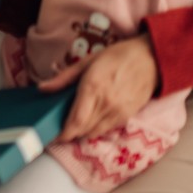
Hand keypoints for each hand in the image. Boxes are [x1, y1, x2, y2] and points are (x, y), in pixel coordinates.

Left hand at [40, 34, 158, 141]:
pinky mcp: (129, 115)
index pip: (76, 120)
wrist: (151, 59)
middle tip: (60, 132)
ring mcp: (119, 111)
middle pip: (85, 129)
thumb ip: (63, 78)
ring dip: (83, 133)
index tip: (55, 136)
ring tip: (74, 129)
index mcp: (93, 87)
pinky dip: (97, 129)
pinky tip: (91, 123)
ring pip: (96, 132)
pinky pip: (109, 129)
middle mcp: (106, 103)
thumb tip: (42, 88)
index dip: (65, 132)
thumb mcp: (85, 62)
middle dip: (71, 134)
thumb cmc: (116, 56)